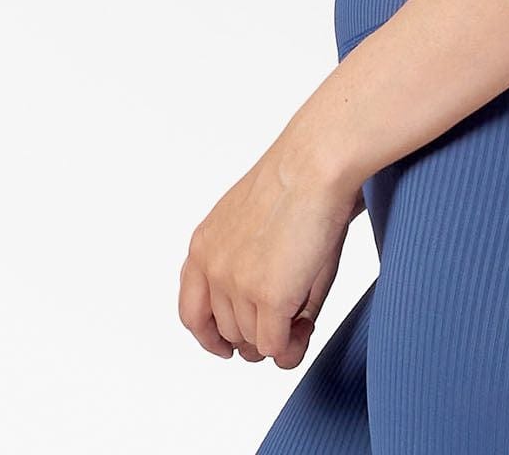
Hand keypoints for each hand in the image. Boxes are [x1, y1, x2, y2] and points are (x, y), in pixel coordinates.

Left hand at [178, 131, 365, 368]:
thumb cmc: (299, 181)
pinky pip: (276, 346)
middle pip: (227, 331)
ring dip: (278, 338)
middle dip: (258, 334)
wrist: (317, 162)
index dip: (209, 336)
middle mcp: (212, 269)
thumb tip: (270, 330)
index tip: (227, 346)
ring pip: (252, 342)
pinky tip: (306, 326)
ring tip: (304, 313)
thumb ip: (248, 277)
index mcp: (203, 246)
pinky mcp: (268, 297)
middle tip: (290, 321)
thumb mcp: (257, 228)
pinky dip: (292, 345)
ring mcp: (237, 285)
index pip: (191, 312)